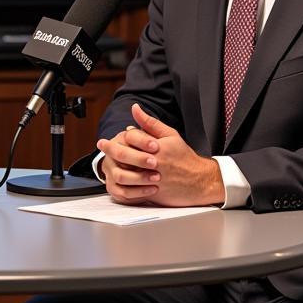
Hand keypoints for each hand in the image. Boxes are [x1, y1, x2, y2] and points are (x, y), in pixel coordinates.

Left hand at [97, 103, 223, 206]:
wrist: (200, 181)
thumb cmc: (184, 157)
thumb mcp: (171, 135)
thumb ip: (150, 123)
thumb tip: (135, 108)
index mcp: (157, 147)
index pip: (132, 138)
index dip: (123, 136)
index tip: (116, 134)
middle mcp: (154, 163)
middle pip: (125, 155)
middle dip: (111, 149)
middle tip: (102, 144)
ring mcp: (152, 179)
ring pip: (127, 174)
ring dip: (115, 168)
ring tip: (106, 164)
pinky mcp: (153, 194)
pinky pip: (133, 191)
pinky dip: (124, 185)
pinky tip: (117, 180)